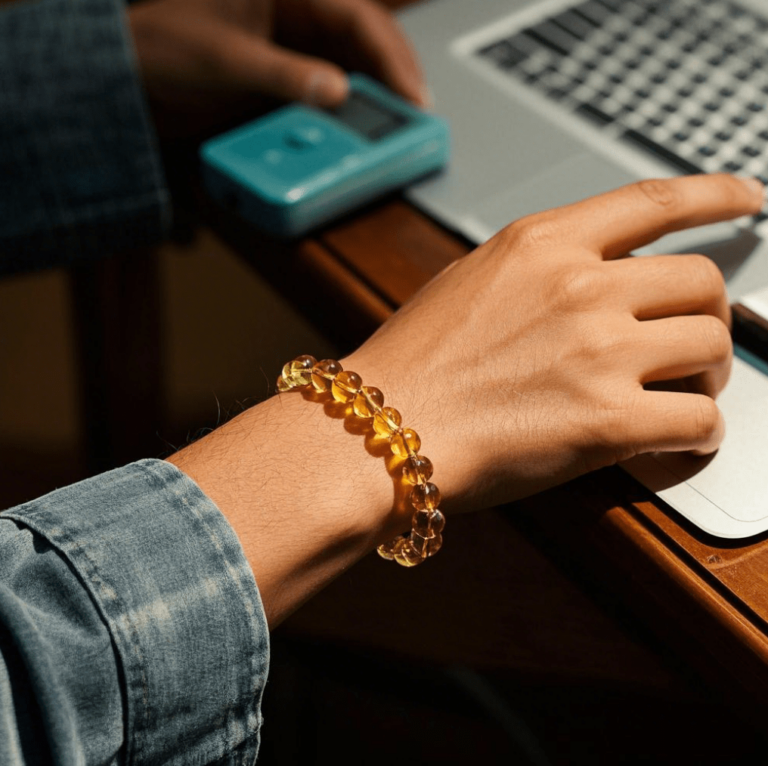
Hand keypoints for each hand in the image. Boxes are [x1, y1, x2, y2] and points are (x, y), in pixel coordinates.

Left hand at [128, 0, 426, 134]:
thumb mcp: (224, 61)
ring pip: (354, 63)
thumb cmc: (164, 48)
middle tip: (418, 116)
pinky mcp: (289, 73)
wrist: (133, 78)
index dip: (390, 55)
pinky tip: (365, 128)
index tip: (412, 94)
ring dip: (378, 94)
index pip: (354, 15)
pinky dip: (351, 110)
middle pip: (364, 38)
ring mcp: (294, 43)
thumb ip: (282, 75)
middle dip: (394, 75)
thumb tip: (337, 93)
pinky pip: (332, 88)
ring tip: (400, 126)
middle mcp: (296, 12)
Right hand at [343, 174, 763, 512]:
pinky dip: (700, 435)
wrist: (377, 430)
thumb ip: (539, 269)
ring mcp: (598, 351)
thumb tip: (592, 279)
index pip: (655, 201)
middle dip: (708, 316)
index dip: (715, 195)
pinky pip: (700, 421)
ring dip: (707, 376)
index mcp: (543, 243)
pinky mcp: (607, 421)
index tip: (748, 199)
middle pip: (702, 282)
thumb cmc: (411, 364)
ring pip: (712, 347)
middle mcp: (581, 286)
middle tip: (692, 346)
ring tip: (679, 396)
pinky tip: (675, 442)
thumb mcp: (469, 281)